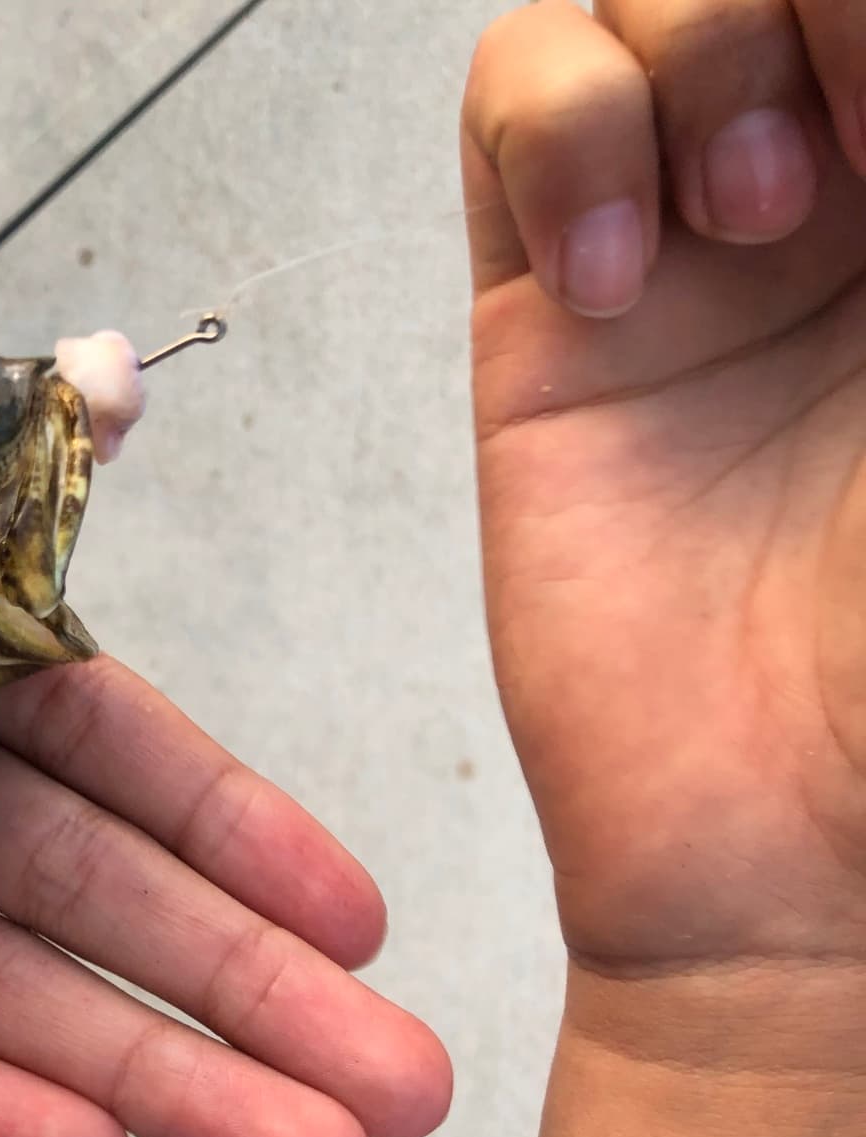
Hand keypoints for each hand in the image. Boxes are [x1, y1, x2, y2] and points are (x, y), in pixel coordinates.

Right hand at [465, 0, 865, 1009]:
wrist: (803, 846)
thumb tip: (859, 45)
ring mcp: (694, 236)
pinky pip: (513, 99)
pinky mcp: (549, 307)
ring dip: (692, 54)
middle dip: (796, 7)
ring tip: (754, 221)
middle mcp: (852, 184)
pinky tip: (617, 286)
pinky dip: (558, 141)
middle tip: (854, 155)